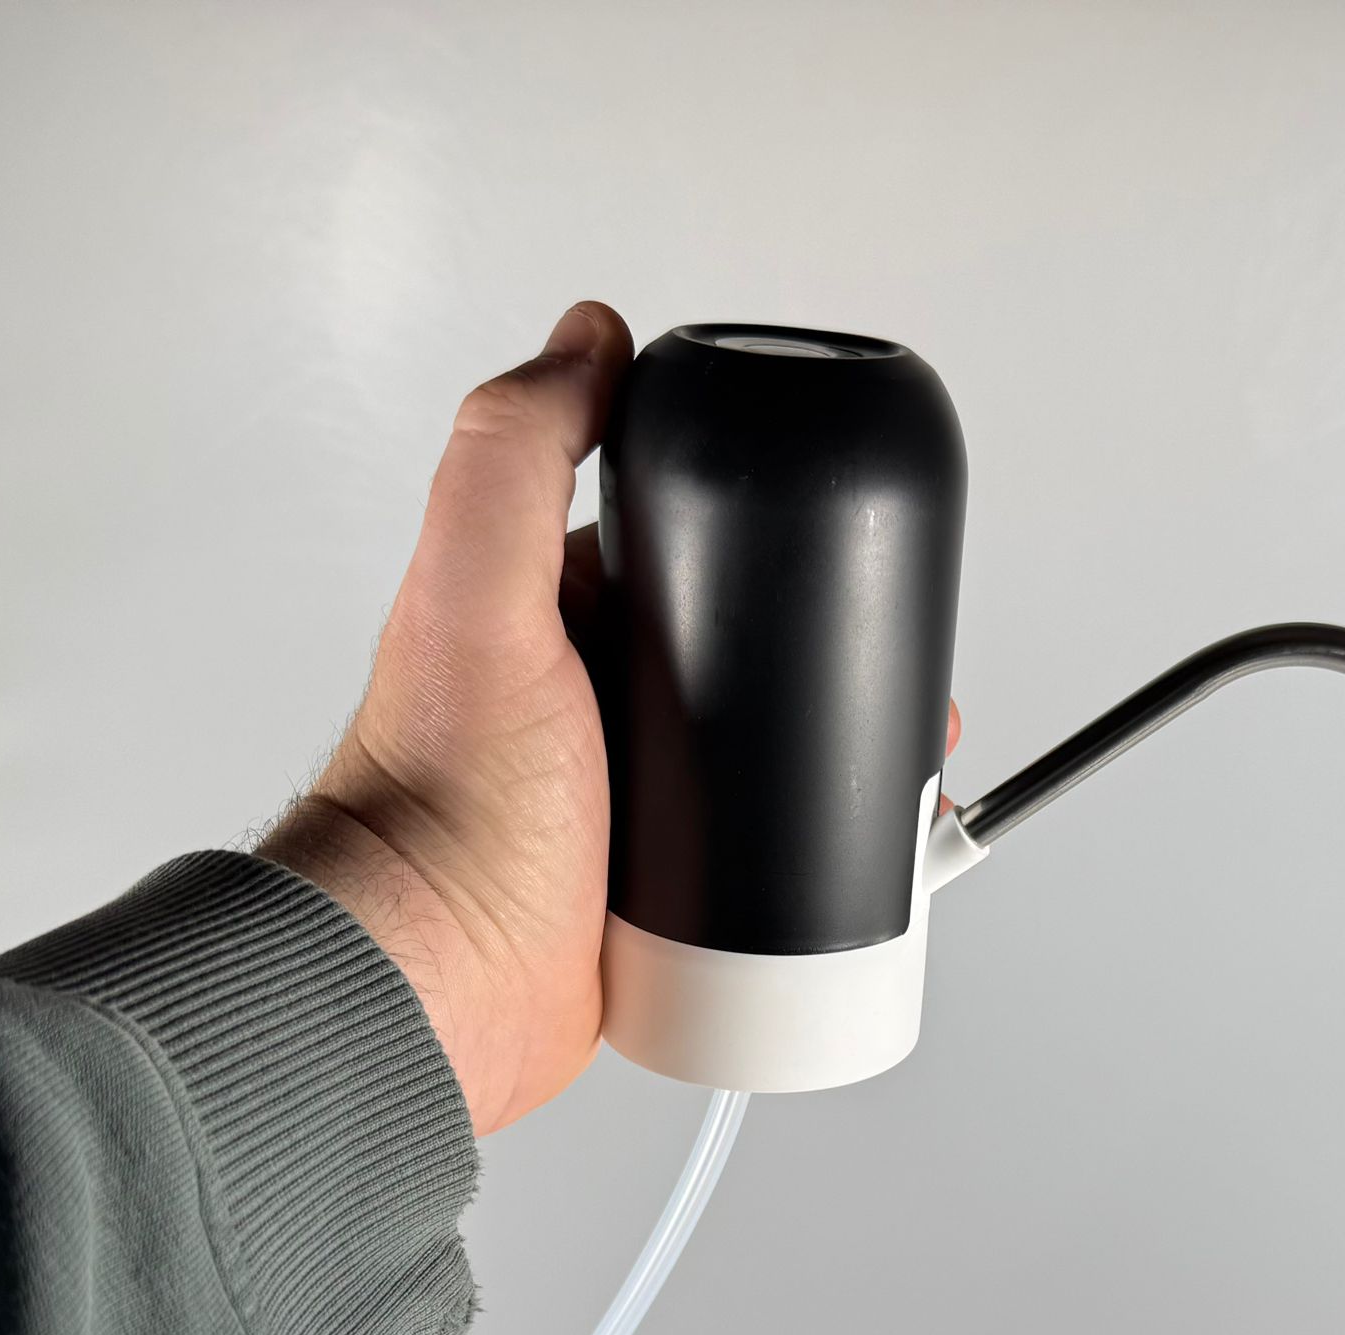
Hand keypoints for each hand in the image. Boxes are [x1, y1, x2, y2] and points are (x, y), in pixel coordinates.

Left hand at [261, 301, 960, 1136]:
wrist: (434, 988)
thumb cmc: (439, 813)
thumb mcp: (478, 600)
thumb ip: (516, 457)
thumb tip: (585, 336)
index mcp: (556, 626)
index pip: (688, 557)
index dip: (771, 550)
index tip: (845, 559)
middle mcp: (594, 713)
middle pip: (747, 668)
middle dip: (832, 677)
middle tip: (904, 697)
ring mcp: (633, 810)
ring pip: (765, 772)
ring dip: (839, 775)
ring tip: (910, 786)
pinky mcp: (661, 901)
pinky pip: (762, 871)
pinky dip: (817, 866)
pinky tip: (862, 866)